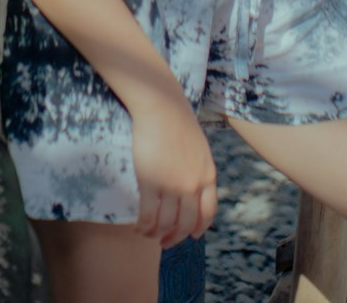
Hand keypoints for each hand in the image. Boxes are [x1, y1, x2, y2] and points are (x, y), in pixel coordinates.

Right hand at [130, 97, 217, 247]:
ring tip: (148, 234)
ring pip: (166, 224)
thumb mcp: (200, 147)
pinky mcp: (151, 182)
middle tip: (165, 241)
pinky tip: (138, 227)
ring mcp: (172, 185)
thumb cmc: (177, 121)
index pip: (208, 213)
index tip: (190, 236)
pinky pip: (148, 216)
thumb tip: (195, 188)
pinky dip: (143, 226)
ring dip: (156, 234)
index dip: (198, 228)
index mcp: (208, 175)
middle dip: (176, 237)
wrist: (161, 105)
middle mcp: (193, 184)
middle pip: (186, 223)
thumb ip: (200, 169)